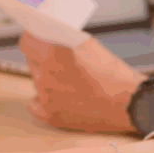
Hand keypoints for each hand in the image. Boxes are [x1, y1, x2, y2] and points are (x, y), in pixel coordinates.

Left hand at [20, 32, 143, 132]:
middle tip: (60, 59)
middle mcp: (45, 77)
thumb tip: (50, 36)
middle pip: (32, 62)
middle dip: (42, 59)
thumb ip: (65, 40)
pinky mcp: (50, 116)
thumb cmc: (112, 73)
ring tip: (71, 79)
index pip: (26, 43)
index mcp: (53, 56)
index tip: (35, 37)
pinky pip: (37, 103)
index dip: (31, 38)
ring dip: (48, 78)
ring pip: (38, 82)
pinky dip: (47, 98)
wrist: (127, 103)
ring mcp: (45, 99)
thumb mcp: (89, 45)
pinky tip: (63, 95)